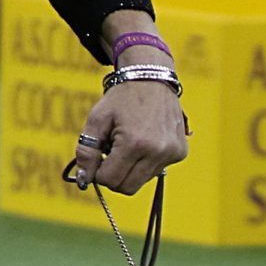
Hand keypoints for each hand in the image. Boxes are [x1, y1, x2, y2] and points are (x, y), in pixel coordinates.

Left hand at [74, 80, 187, 194]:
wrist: (152, 77)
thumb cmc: (122, 97)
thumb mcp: (97, 119)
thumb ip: (86, 151)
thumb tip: (85, 180)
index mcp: (134, 143)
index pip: (110, 180)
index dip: (99, 173)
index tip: (98, 158)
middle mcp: (157, 151)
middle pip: (127, 188)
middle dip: (114, 176)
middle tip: (110, 156)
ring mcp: (172, 153)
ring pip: (142, 182)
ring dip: (130, 169)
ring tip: (129, 144)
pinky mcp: (180, 153)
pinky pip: (156, 171)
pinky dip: (146, 163)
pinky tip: (145, 141)